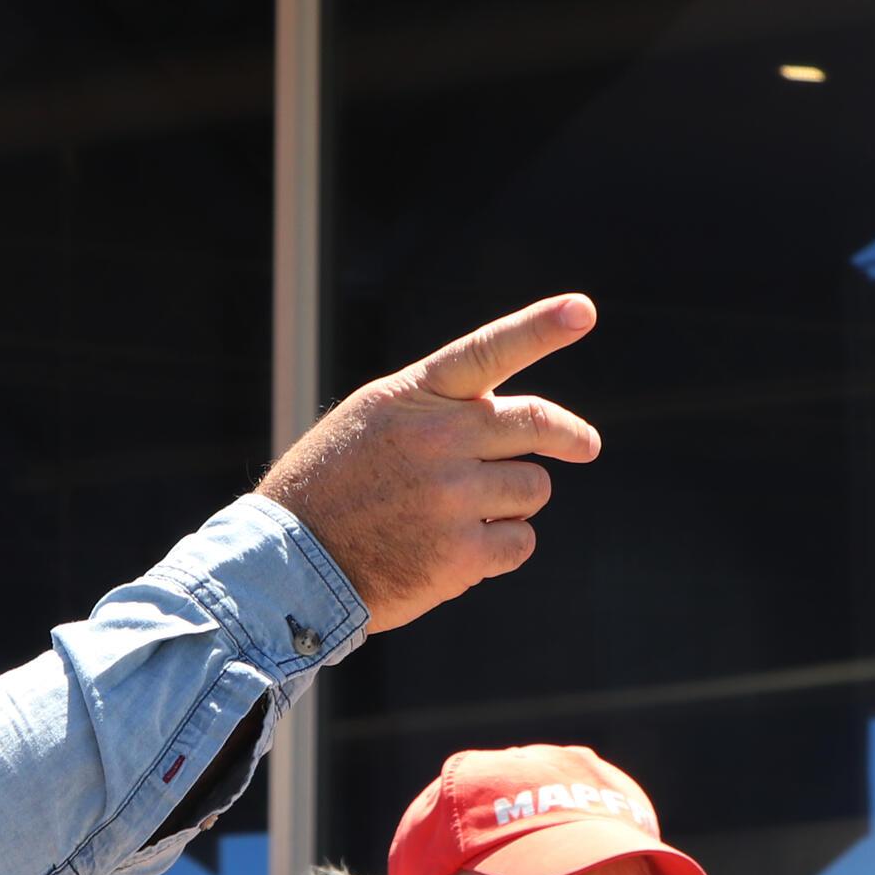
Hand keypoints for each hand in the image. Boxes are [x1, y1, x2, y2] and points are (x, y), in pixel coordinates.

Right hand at [258, 294, 600, 632]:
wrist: (289, 563)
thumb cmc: (330, 488)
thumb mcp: (371, 422)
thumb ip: (436, 409)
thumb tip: (508, 423)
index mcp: (415, 397)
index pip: (488, 350)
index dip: (541, 328)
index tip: (583, 310)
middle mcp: (439, 438)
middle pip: (536, 424)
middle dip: (570, 436)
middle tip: (585, 446)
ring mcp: (452, 496)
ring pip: (533, 487)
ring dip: (515, 501)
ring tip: (466, 513)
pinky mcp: (461, 553)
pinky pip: (520, 541)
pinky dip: (502, 547)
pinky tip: (460, 550)